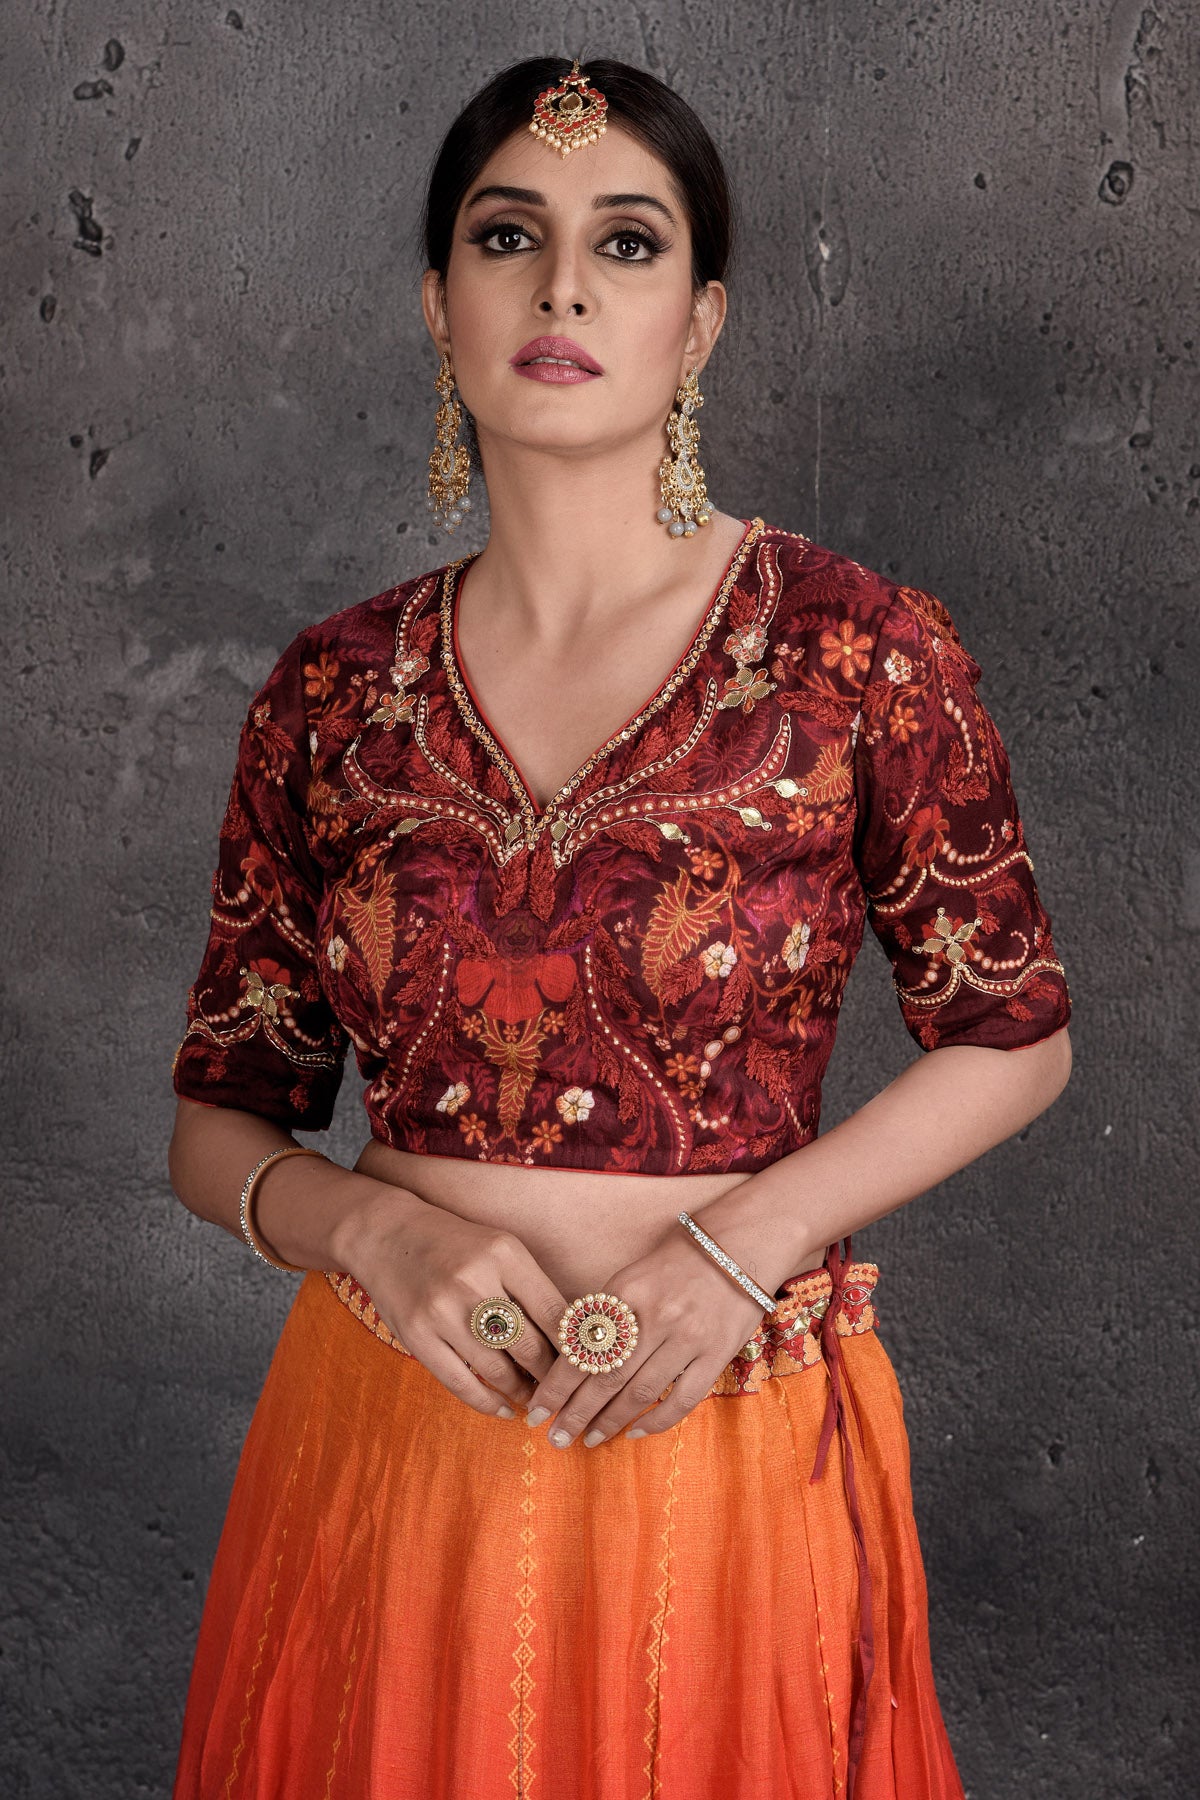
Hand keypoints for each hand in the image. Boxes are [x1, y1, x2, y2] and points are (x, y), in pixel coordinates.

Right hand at [342, 1183, 568, 1418]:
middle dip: (551, 1377)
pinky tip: (503, 1408)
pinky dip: (487, 1403)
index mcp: (504, 1254)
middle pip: (529, 1346)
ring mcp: (442, 1311)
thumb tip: (570, 1339)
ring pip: (498, 1369)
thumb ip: (532, 1287)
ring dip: (522, 1392)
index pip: (554, 1313)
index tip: (584, 1366)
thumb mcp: (500, 1248)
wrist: (388, 1235)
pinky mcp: (417, 1336)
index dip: (574, 1348)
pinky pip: (460, 1382)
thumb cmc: (456, 1244)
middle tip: (562, 1391)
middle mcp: (474, 1281)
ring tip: (534, 1399)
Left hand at [522, 1227, 773, 1447]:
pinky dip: (658, 1421)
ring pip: (640, 1393)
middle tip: (555, 1438)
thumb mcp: (631, 1275)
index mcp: (625, 1293)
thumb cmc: (676, 1261)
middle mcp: (655, 1316)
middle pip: (605, 1378)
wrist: (739, 1245)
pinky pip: (683, 1398)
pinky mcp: (717, 1352)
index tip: (536, 1411)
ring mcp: (688, 1337)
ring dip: (610, 1422)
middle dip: (575, 1414)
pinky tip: (637, 1432)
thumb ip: (604, 1313)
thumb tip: (568, 1358)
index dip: (555, 1386)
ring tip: (589, 1440)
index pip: (581, 1349)